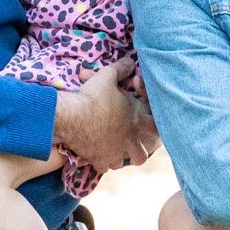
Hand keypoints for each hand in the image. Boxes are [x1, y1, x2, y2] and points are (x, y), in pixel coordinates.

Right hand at [53, 57, 152, 173]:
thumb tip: (131, 62)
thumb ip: (121, 68)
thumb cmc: (92, 95)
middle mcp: (130, 139)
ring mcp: (115, 152)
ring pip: (124, 163)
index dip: (155, 125)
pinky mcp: (100, 160)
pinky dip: (101, 162)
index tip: (147, 122)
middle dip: (139, 150)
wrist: (72, 116)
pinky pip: (104, 167)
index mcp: (136, 119)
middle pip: (143, 154)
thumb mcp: (107, 76)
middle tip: (131, 144)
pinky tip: (96, 155)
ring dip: (120, 157)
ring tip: (113, 150)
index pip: (157, 127)